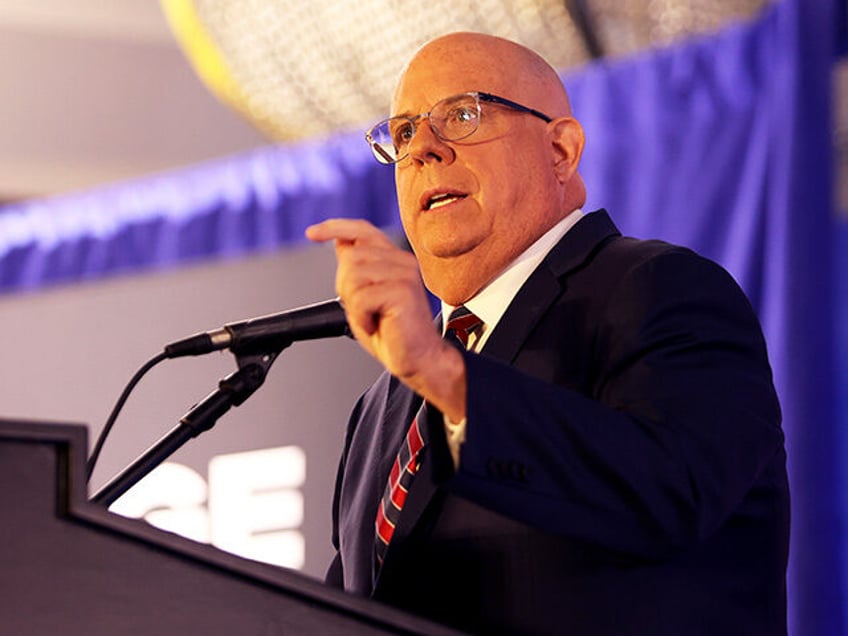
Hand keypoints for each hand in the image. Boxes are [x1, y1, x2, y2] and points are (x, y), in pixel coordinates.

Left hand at [306, 219, 465, 419]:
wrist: (418, 359)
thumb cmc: (394, 334)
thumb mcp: (364, 298)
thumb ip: (356, 270)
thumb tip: (341, 244)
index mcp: (394, 260)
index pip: (363, 231)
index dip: (336, 228)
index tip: (313, 233)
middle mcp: (402, 262)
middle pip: (351, 257)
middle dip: (345, 287)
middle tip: (362, 310)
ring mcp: (404, 275)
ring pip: (354, 276)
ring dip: (353, 304)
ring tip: (371, 317)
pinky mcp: (403, 292)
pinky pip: (362, 298)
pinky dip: (361, 317)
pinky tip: (376, 324)